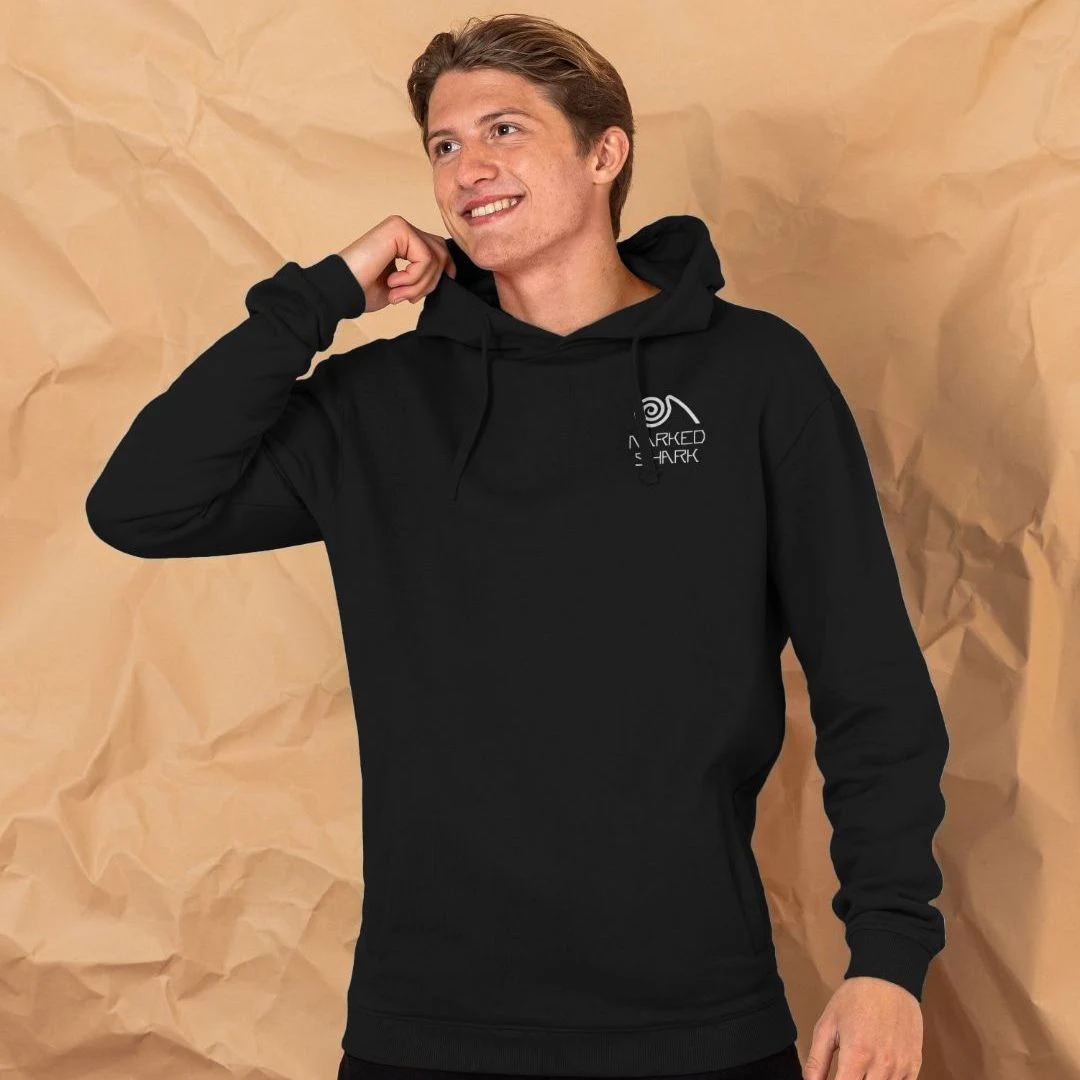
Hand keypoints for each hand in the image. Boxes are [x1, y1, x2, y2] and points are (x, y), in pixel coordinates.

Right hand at [337, 215, 456, 313]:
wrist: (341, 289)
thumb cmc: (364, 290)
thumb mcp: (401, 284)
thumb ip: (421, 275)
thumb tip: (447, 272)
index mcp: (402, 239)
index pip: (437, 248)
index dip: (446, 266)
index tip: (446, 282)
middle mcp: (402, 228)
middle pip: (440, 251)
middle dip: (431, 280)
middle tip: (409, 298)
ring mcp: (400, 226)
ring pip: (435, 257)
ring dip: (419, 285)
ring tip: (398, 294)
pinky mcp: (398, 229)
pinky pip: (425, 257)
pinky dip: (413, 278)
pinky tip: (392, 282)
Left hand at [803, 977, 922, 1079]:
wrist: (888, 979)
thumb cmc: (854, 999)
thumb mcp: (827, 1025)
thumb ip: (817, 1060)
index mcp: (857, 1055)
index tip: (835, 1079)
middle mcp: (882, 1065)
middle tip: (846, 1073)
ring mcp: (901, 1067)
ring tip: (861, 1071)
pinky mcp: (914, 1066)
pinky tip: (877, 1074)